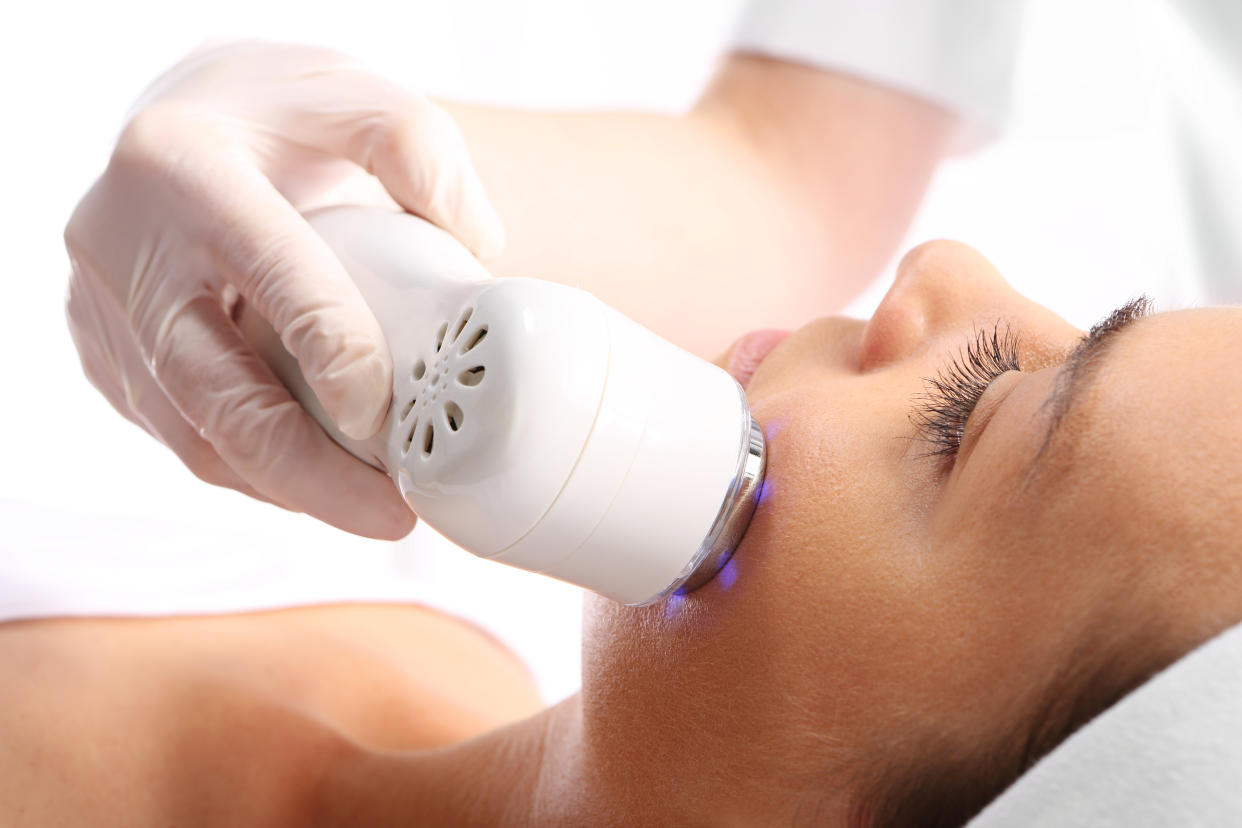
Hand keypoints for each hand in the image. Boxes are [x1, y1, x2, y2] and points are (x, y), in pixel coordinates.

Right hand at [64, 40, 503, 537]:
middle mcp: (121, 244)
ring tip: (373, 513)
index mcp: (182, 165)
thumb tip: (476, 246)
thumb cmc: (283, 115)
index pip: (270, 273)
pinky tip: (321, 485)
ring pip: (192, 432)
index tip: (396, 417)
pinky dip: (256, 471)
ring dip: (287, 488)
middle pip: (213, 389)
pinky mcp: (106, 356)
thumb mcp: (358, 96)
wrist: (192, 123)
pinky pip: (182, 434)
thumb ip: (420, 151)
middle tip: (393, 518)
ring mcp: (102, 309)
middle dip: (308, 471)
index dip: (336, 352)